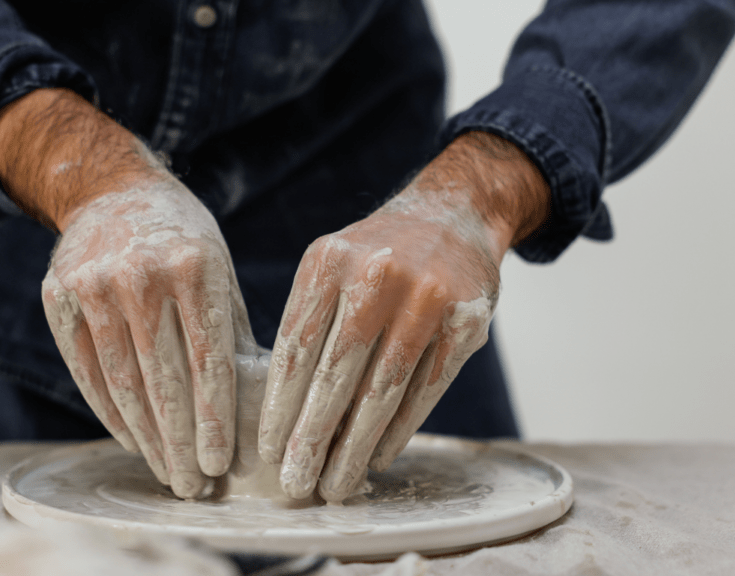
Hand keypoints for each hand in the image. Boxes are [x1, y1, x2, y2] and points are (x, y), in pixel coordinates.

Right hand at [0, 89, 252, 498]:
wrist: (113, 190)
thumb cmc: (183, 240)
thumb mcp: (220, 268)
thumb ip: (231, 330)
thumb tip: (255, 406)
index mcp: (195, 266)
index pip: (208, 360)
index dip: (213, 419)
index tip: (220, 463)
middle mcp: (141, 274)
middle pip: (164, 380)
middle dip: (180, 442)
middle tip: (193, 486)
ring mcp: (93, 285)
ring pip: (122, 383)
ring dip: (145, 438)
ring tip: (166, 473)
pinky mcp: (59, 296)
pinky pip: (87, 370)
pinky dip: (110, 412)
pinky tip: (131, 440)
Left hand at [258, 132, 549, 502]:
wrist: (453, 216)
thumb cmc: (377, 255)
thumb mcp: (331, 265)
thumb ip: (309, 321)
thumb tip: (283, 409)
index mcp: (328, 261)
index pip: (296, 349)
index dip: (280, 406)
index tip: (268, 451)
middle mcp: (376, 276)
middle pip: (335, 376)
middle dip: (311, 438)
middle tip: (294, 483)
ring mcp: (426, 298)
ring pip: (382, 391)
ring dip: (354, 446)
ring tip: (335, 484)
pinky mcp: (466, 323)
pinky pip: (426, 389)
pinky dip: (399, 430)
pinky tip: (378, 456)